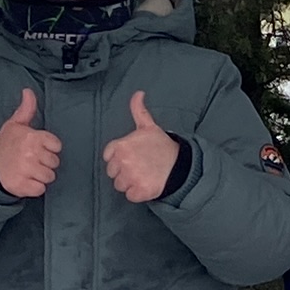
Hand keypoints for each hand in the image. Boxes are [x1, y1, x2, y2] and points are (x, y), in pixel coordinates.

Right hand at [0, 88, 60, 199]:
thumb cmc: (6, 143)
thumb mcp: (15, 124)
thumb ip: (27, 109)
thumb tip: (28, 91)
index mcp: (32, 137)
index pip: (56, 145)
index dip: (50, 148)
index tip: (39, 148)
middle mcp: (30, 153)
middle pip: (55, 163)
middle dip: (45, 163)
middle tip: (32, 160)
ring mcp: (26, 170)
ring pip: (49, 177)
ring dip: (41, 176)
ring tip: (29, 170)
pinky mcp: (22, 186)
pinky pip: (40, 190)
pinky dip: (35, 188)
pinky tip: (26, 180)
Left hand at [101, 89, 179, 203]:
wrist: (180, 165)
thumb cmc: (162, 146)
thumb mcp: (149, 126)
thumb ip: (138, 110)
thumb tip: (138, 93)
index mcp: (121, 146)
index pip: (108, 157)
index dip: (118, 159)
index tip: (131, 158)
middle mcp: (123, 162)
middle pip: (113, 174)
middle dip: (124, 172)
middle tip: (140, 167)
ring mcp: (131, 177)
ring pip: (120, 186)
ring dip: (130, 183)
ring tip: (144, 176)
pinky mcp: (139, 191)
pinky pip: (130, 196)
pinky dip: (138, 194)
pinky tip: (147, 185)